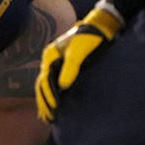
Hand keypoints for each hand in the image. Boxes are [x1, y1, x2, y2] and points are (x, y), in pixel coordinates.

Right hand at [35, 6, 121, 122]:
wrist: (101, 27)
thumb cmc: (90, 37)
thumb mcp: (79, 51)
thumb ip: (70, 68)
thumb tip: (62, 86)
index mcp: (50, 56)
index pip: (44, 81)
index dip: (48, 97)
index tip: (53, 111)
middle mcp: (50, 60)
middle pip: (42, 85)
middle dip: (44, 102)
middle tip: (48, 118)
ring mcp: (57, 63)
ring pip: (46, 85)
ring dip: (46, 100)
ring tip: (47, 115)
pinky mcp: (66, 65)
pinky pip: (54, 83)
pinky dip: (53, 94)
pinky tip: (55, 103)